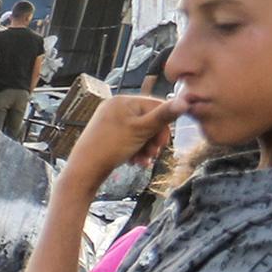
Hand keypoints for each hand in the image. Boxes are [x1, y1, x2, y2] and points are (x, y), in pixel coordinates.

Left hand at [66, 93, 181, 182]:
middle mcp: (115, 106)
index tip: (164, 143)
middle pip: (148, 120)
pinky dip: (135, 150)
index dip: (164, 125)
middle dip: (154, 139)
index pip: (155, 105)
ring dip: (146, 147)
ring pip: (140, 132)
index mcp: (123, 100)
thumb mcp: (142, 131)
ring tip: (143, 161)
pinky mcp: (107, 134)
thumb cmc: (110, 147)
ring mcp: (110, 120)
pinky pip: (128, 138)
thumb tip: (186, 101)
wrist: (84, 170)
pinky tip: (134, 162)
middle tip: (154, 154)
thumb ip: (164, 116)